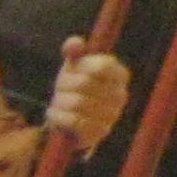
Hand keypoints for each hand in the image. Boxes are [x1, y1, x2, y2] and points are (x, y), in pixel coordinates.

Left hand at [47, 38, 132, 153]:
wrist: (71, 122)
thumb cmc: (74, 88)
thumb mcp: (74, 66)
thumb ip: (74, 50)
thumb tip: (74, 43)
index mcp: (119, 75)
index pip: (103, 65)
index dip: (83, 66)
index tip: (75, 70)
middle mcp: (121, 96)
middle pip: (84, 83)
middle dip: (64, 85)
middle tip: (59, 89)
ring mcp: (112, 116)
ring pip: (77, 102)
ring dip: (59, 102)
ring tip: (57, 103)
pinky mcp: (99, 133)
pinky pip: (73, 121)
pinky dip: (59, 116)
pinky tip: (55, 114)